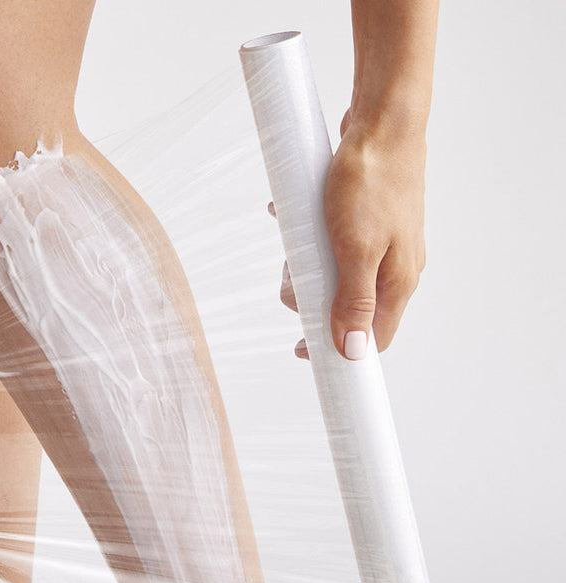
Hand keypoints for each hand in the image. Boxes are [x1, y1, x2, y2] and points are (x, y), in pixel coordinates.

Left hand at [274, 109, 427, 359]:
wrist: (381, 123)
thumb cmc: (370, 183)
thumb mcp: (356, 249)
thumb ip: (354, 301)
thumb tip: (353, 351)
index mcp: (399, 282)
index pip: (372, 339)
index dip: (336, 350)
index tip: (301, 349)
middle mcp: (396, 267)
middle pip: (347, 308)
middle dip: (312, 300)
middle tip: (291, 280)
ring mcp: (384, 243)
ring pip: (336, 275)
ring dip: (306, 267)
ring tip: (292, 246)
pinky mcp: (368, 221)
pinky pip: (332, 245)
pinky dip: (309, 239)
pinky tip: (293, 219)